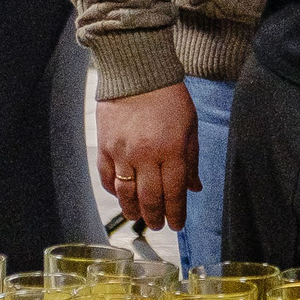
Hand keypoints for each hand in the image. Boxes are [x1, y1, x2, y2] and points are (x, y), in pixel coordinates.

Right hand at [96, 82, 197, 231]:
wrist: (137, 73)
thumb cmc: (169, 98)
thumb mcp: (190, 127)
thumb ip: (192, 160)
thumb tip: (195, 187)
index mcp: (171, 151)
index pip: (174, 192)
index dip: (176, 213)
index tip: (177, 225)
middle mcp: (146, 156)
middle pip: (149, 198)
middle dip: (155, 217)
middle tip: (158, 226)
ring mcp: (122, 152)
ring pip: (125, 193)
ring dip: (132, 210)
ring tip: (137, 218)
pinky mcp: (104, 147)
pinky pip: (106, 177)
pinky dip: (113, 190)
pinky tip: (120, 196)